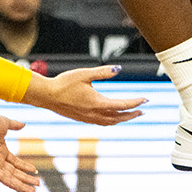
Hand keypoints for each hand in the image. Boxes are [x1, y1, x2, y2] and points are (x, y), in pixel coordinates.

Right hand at [28, 65, 148, 126]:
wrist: (46, 95)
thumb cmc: (64, 83)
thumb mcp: (85, 74)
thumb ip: (103, 72)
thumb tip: (119, 69)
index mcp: (97, 103)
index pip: (122, 105)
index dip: (135, 102)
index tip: (145, 100)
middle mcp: (94, 113)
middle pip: (118, 117)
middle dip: (132, 114)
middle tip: (142, 111)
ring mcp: (88, 118)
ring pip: (110, 122)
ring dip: (122, 119)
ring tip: (131, 115)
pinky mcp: (82, 118)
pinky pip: (101, 123)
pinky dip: (111, 121)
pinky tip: (112, 117)